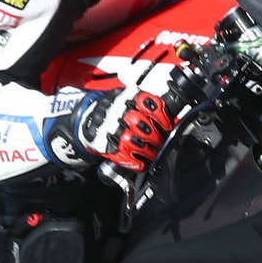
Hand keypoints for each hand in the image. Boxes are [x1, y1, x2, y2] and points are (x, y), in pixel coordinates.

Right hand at [78, 64, 195, 178]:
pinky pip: (121, 156)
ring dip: (146, 150)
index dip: (161, 116)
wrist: (88, 119)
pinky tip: (141, 164)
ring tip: (153, 154)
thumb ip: (148, 107)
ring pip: (132, 140)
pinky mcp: (104, 145)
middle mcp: (118, 112)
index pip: (147, 104)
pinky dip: (133, 163)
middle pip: (140, 123)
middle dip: (154, 135)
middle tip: (160, 141)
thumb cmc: (114, 110)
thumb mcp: (130, 100)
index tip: (167, 125)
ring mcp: (110, 129)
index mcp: (127, 98)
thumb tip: (172, 117)